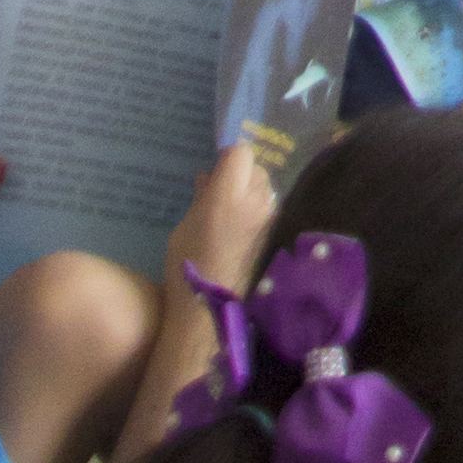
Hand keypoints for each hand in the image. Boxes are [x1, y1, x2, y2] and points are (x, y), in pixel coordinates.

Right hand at [163, 136, 276, 313]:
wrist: (209, 310)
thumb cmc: (187, 266)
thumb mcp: (185, 226)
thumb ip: (202, 197)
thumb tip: (209, 178)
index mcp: (229, 194)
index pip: (240, 152)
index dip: (227, 157)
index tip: (216, 168)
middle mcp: (257, 200)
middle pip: (256, 167)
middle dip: (240, 173)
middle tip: (221, 191)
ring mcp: (271, 217)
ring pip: (265, 187)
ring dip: (250, 191)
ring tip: (231, 212)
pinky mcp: (277, 234)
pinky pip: (269, 207)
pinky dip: (257, 209)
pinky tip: (241, 227)